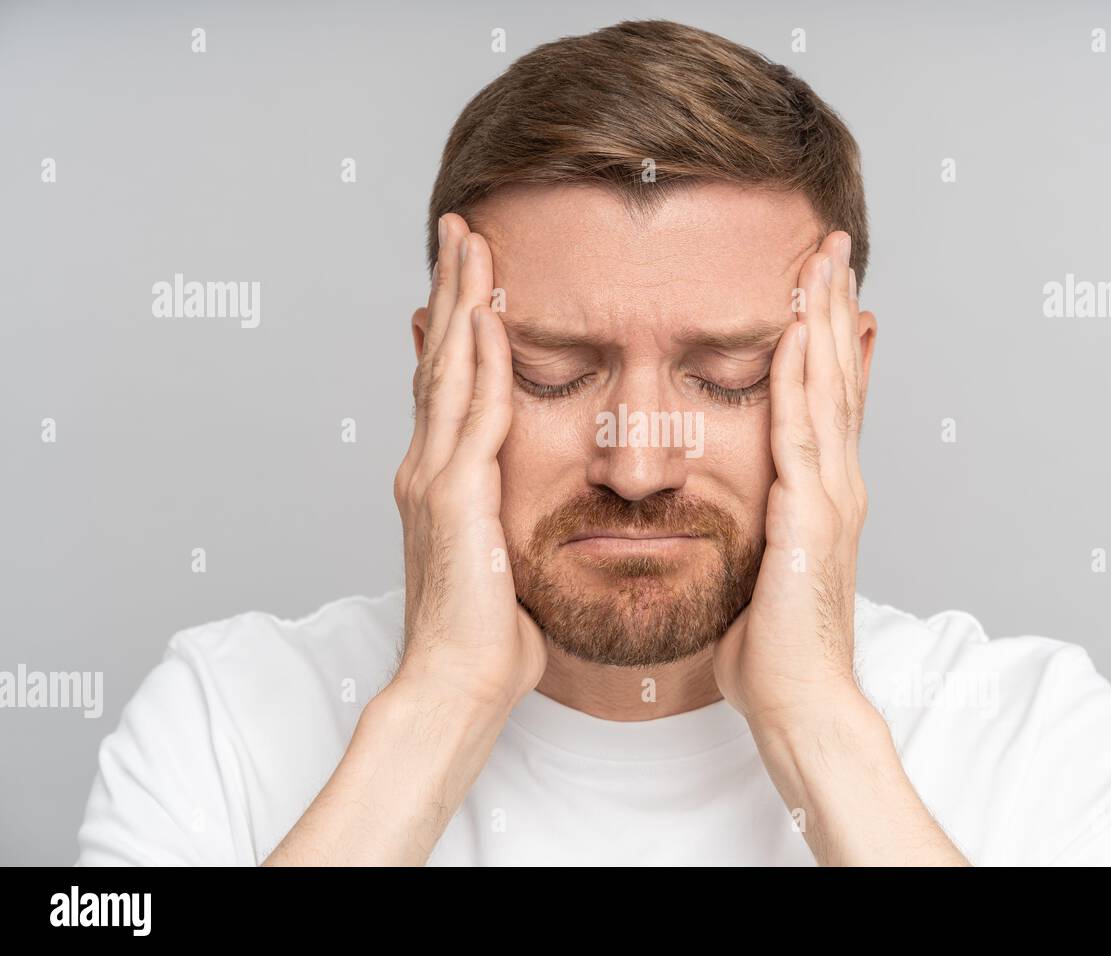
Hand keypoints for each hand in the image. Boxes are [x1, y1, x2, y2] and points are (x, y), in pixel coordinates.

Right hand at [391, 213, 546, 714]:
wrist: (456, 683)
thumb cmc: (486, 636)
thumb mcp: (499, 559)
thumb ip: (504, 518)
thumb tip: (524, 505)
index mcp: (441, 480)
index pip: (449, 386)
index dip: (457, 328)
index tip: (469, 279)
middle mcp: (428, 467)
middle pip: (440, 359)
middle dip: (451, 290)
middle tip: (460, 230)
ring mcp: (435, 478)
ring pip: (449, 370)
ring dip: (461, 301)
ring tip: (469, 243)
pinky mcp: (454, 496)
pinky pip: (474, 413)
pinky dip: (480, 360)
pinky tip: (488, 316)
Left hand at [713, 231, 872, 726]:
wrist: (800, 704)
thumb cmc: (774, 650)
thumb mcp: (761, 568)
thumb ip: (757, 526)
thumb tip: (737, 506)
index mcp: (821, 493)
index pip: (827, 397)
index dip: (825, 338)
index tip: (817, 286)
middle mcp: (836, 484)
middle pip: (838, 376)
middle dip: (833, 307)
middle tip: (831, 245)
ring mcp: (831, 498)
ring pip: (829, 390)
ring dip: (824, 321)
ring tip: (822, 261)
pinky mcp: (812, 518)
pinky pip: (803, 433)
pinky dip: (803, 379)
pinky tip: (797, 333)